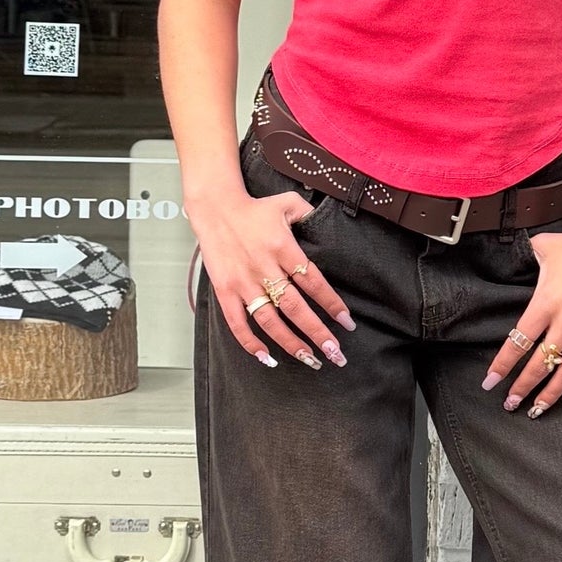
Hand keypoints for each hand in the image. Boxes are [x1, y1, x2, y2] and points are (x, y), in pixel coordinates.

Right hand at [189, 185, 353, 370]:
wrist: (214, 208)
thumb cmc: (255, 209)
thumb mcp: (288, 203)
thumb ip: (311, 214)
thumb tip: (331, 226)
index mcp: (283, 247)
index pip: (313, 282)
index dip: (331, 304)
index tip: (347, 324)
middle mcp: (263, 268)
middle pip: (294, 307)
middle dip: (317, 333)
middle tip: (335, 354)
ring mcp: (243, 282)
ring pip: (268, 320)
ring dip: (290, 342)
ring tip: (309, 359)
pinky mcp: (224, 290)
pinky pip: (237, 322)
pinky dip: (250, 342)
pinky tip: (267, 357)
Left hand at [483, 216, 561, 417]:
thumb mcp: (543, 247)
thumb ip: (525, 257)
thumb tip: (513, 256)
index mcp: (544, 304)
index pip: (517, 344)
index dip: (501, 366)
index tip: (490, 382)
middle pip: (538, 365)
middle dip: (522, 388)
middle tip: (510, 404)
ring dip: (550, 395)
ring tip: (537, 410)